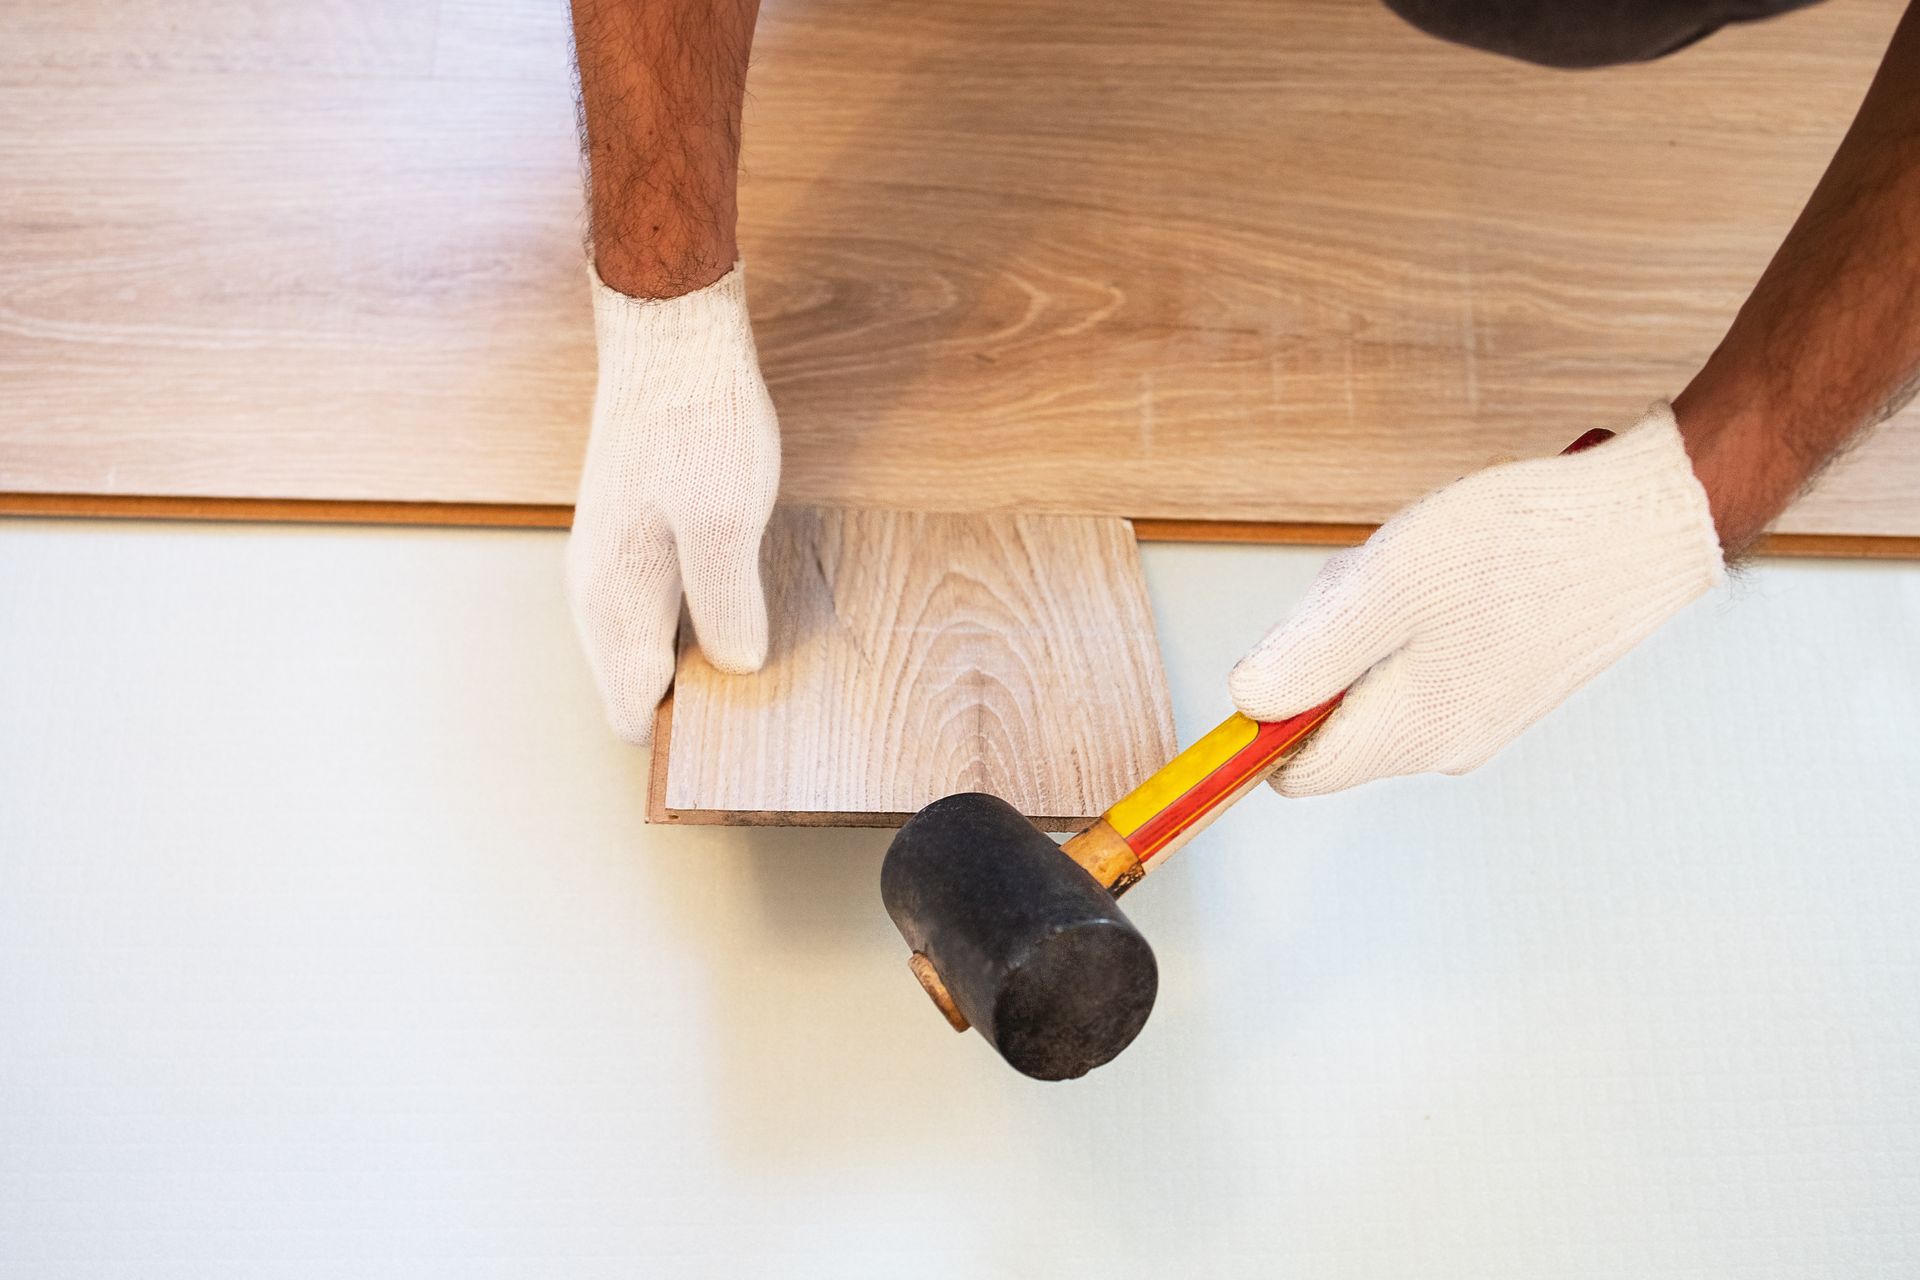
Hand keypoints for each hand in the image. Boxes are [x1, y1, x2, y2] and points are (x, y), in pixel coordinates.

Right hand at [566, 261, 779, 744]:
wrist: (673, 330)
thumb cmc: (695, 419)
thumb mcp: (723, 522)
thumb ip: (725, 604)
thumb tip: (735, 668)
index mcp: (610, 598)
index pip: (629, 711)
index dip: (678, 738)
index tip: (737, 741)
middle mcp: (602, 587)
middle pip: (642, 682)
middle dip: (697, 702)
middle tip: (769, 700)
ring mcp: (619, 558)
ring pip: (657, 641)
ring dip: (705, 656)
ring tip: (769, 655)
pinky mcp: (643, 531)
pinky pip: (670, 600)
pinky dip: (707, 615)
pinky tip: (754, 600)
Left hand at [1228, 404, 1723, 795]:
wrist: (1644, 521)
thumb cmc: (1526, 547)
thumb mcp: (1384, 588)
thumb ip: (1307, 656)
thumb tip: (1246, 705)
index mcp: (1409, 736)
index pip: (1294, 770)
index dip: (1264, 716)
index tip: (1282, 646)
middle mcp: (1444, 745)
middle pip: (1332, 717)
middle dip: (1326, 647)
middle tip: (1371, 582)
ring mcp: (1480, 716)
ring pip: (1376, 680)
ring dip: (1373, 622)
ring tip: (1425, 567)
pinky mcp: (1504, 683)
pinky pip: (1422, 658)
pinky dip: (1415, 613)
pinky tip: (1452, 570)